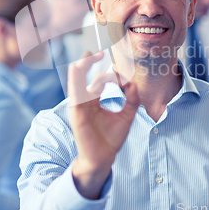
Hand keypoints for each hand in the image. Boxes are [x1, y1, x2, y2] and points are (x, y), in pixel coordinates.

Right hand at [69, 52, 139, 198]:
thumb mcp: (126, 116)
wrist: (104, 158)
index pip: (99, 80)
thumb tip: (133, 84)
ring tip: (87, 55)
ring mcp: (80, 107)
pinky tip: (76, 68)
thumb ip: (131, 100)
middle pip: (83, 76)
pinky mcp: (77, 113)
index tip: (124, 79)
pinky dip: (75, 80)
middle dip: (89, 62)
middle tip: (98, 51)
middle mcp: (85, 101)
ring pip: (77, 82)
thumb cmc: (111, 139)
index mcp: (94, 101)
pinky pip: (75, 94)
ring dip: (81, 67)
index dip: (112, 76)